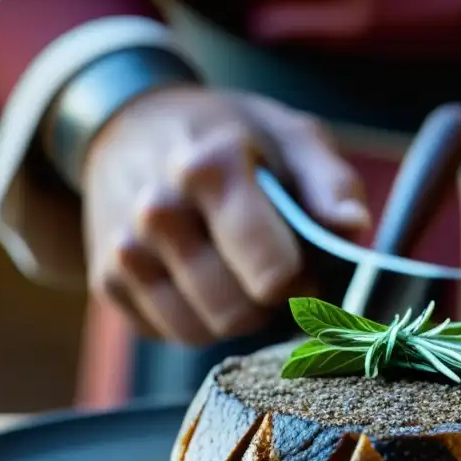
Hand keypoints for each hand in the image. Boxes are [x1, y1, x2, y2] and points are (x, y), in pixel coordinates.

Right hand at [82, 86, 369, 343]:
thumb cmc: (225, 134)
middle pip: (238, 313)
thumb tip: (353, 228)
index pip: (270, 274)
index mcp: (210, 168)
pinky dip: (196, 317)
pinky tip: (198, 276)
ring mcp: (126, 251)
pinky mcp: (108, 283)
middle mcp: (158, 212)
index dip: (301, 282)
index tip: (304, 265)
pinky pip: (173, 334)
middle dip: (267, 303)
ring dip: (233, 314)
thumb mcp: (289, 135)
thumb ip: (329, 183)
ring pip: (204, 332)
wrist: (127, 127)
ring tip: (234, 268)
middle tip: (271, 268)